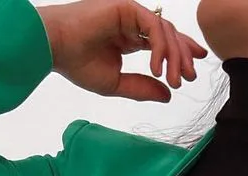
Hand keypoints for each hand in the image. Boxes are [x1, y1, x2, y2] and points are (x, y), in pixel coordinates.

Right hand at [37, 0, 208, 101]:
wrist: (54, 47)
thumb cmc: (76, 63)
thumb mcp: (116, 84)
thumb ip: (142, 88)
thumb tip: (169, 95)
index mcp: (129, 38)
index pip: (161, 42)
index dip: (180, 52)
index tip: (193, 68)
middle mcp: (131, 23)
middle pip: (168, 34)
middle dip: (182, 55)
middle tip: (189, 77)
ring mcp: (130, 12)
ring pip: (164, 30)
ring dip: (173, 56)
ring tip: (174, 79)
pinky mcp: (126, 7)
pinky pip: (153, 25)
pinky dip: (160, 47)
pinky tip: (157, 68)